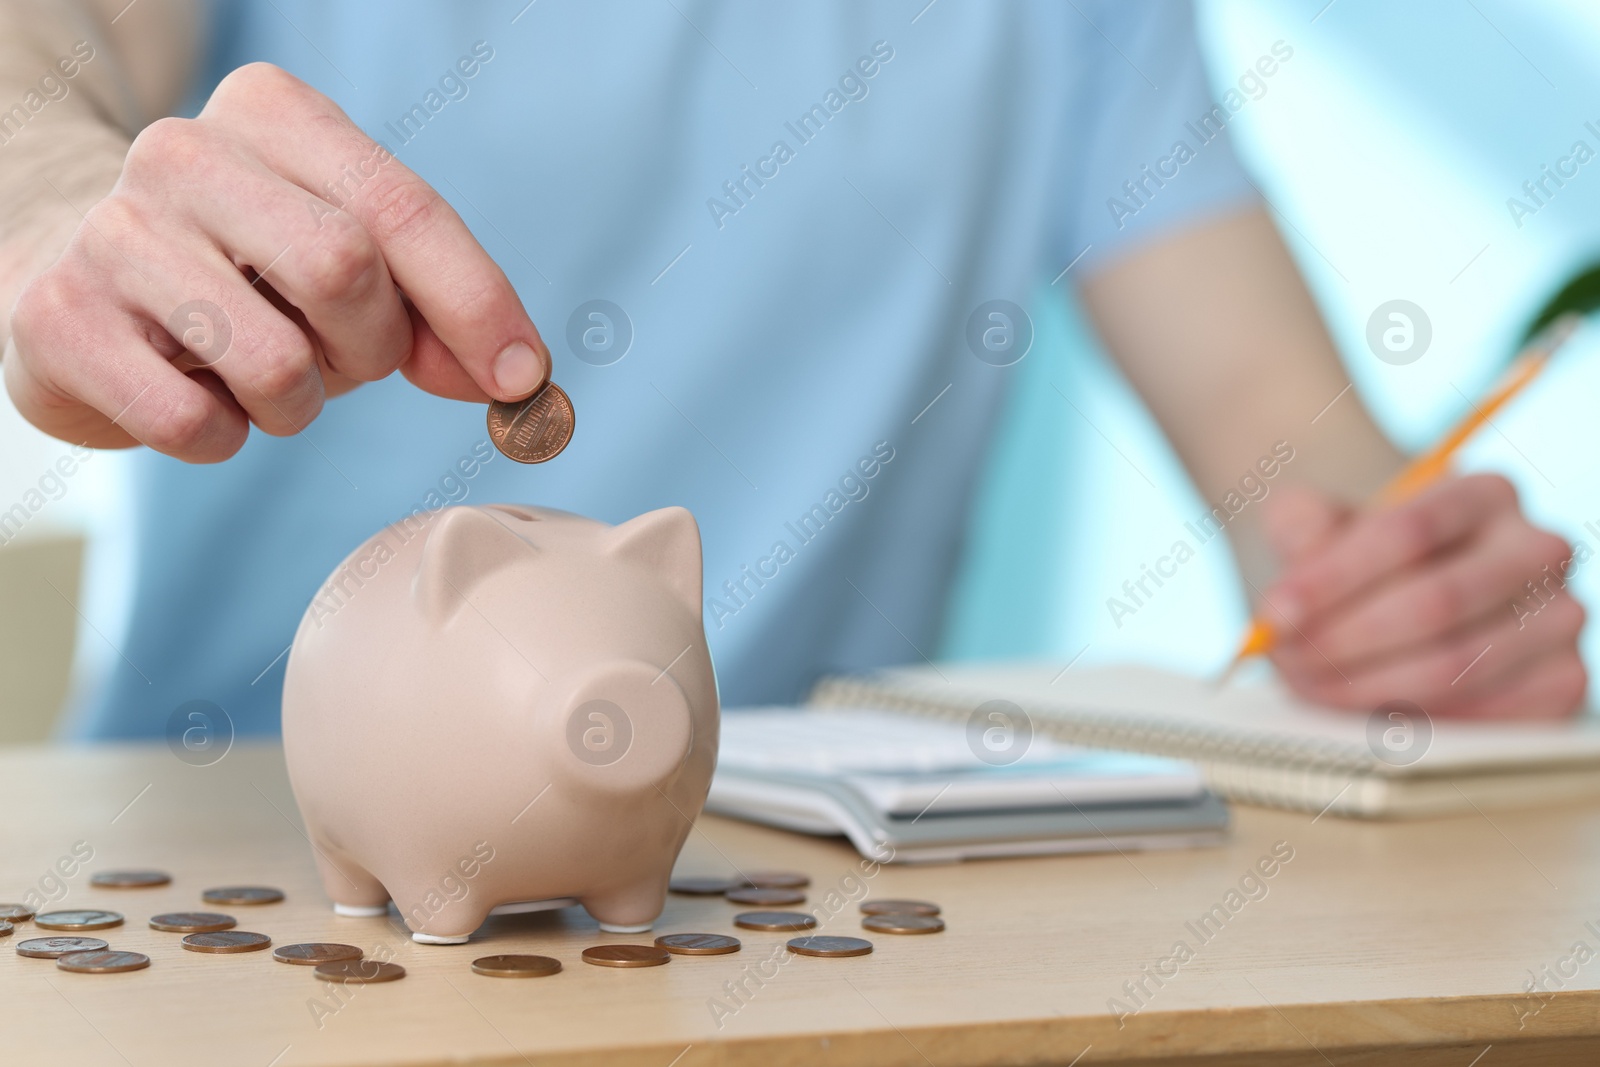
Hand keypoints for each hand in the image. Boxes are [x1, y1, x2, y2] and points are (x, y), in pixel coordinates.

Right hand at [4, 63, 548, 461]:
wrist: (64, 271)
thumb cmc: (240, 272)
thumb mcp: (345, 267)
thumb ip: (433, 312)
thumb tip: (516, 379)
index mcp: (272, 115)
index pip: (402, 209)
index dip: (476, 302)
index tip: (523, 376)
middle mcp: (183, 152)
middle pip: (342, 269)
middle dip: (371, 348)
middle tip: (344, 361)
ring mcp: (112, 233)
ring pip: (276, 361)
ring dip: (297, 406)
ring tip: (260, 377)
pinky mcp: (58, 319)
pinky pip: (196, 422)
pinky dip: (222, 437)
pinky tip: (197, 396)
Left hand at [1259, 474, 1586, 718]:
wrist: (1402, 590)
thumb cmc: (1357, 557)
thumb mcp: (1319, 525)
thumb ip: (1300, 528)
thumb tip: (1291, 579)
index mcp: (1485, 493)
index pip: (1409, 532)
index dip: (1334, 579)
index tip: (1275, 614)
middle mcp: (1538, 550)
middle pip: (1436, 603)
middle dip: (1346, 639)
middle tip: (1286, 658)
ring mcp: (1560, 618)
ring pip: (1458, 664)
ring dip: (1367, 684)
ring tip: (1309, 682)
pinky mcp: (1562, 680)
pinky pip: (1486, 713)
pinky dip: (1414, 717)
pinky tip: (1361, 709)